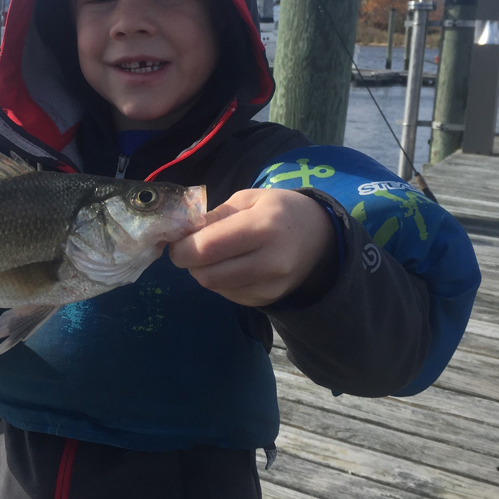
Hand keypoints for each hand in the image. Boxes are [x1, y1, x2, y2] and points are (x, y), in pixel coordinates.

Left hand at [169, 189, 335, 307]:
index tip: (178, 240)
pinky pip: (229, 295)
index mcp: (263, 226)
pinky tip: (232, 266)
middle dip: (190, 262)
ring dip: (204, 272)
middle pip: (208, 274)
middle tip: (191, 249)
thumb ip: (215, 215)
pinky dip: (221, 282)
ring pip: (215, 287)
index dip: (183, 247)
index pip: (208, 247)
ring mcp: (271, 286)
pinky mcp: (268, 300)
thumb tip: (184, 232)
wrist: (320, 238)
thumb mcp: (249, 198)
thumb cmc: (279, 210)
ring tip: (215, 254)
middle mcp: (269, 261)